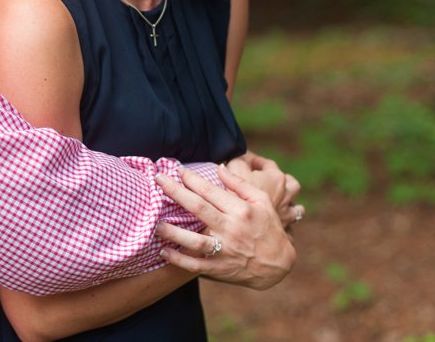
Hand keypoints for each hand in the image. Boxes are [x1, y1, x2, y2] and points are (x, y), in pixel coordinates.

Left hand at [155, 166, 295, 289]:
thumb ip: (239, 184)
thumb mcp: (262, 201)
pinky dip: (179, 260)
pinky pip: (196, 265)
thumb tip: (219, 168)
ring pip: (195, 240)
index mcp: (241, 210)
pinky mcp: (220, 268)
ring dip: (174, 232)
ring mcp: (225, 250)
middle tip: (158, 180)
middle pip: (199, 208)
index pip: (211, 191)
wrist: (278, 264)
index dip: (192, 179)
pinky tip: (163, 252)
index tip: (177, 169)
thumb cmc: (268, 227)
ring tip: (156, 224)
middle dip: (176, 192)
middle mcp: (232, 229)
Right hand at [227, 152, 303, 228]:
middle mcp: (286, 194)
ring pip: (295, 207)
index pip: (267, 163)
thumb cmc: (238, 192)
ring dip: (289, 204)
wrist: (242, 225)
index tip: (245, 161)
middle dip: (281, 181)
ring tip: (279, 204)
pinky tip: (276, 225)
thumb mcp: (235, 167)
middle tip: (267, 181)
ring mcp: (287, 213)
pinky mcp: (283, 230)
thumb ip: (240, 158)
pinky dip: (285, 225)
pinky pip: (290, 227)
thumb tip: (241, 156)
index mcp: (276, 177)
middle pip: (290, 183)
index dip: (255, 160)